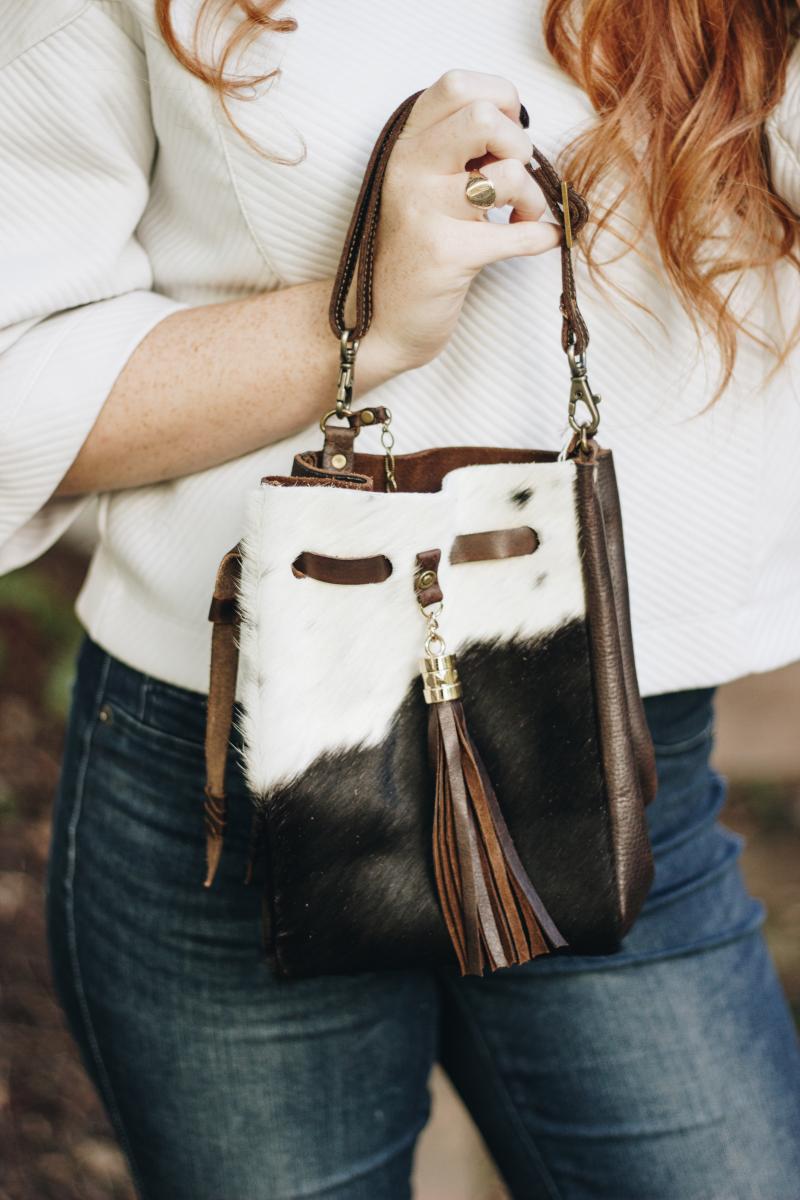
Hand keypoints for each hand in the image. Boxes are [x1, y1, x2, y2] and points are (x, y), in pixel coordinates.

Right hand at [366, 70, 560, 372]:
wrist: (380, 322)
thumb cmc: (415, 251)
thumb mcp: (424, 187)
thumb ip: (457, 151)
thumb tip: (518, 130)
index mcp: (406, 145)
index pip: (458, 86)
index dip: (500, 101)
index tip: (506, 137)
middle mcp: (409, 169)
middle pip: (484, 117)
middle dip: (519, 147)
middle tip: (515, 179)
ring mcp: (425, 211)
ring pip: (508, 175)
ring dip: (533, 200)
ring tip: (521, 218)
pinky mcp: (446, 254)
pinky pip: (518, 235)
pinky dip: (541, 237)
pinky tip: (541, 240)